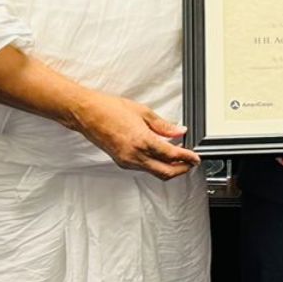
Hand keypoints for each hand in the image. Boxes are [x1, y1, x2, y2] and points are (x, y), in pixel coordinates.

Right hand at [69, 93, 200, 178]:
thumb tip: (179, 131)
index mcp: (142, 141)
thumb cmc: (110, 109)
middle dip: (181, 170)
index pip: (172, 156)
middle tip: (190, 162)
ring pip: (154, 172)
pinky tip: (159, 155)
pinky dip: (155, 165)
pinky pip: (143, 168)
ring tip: (178, 157)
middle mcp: (135, 156)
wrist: (87, 114)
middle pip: (165, 172)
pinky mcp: (121, 162)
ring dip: (168, 168)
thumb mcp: (143, 112)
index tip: (196, 158)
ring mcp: (127, 161)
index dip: (187, 158)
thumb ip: (163, 125)